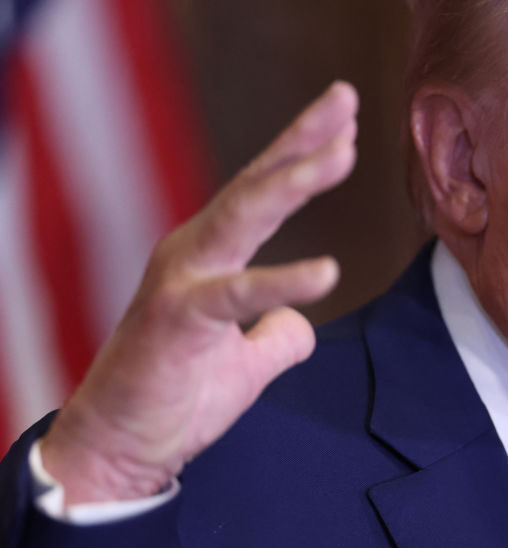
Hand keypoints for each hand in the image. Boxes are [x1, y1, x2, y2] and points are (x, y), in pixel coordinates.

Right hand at [39, 82, 358, 504]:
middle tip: (346, 99)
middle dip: (302, 140)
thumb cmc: (177, 397)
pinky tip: (329, 273)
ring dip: (294, 180)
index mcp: (211, 256)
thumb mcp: (247, 365)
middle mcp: (195, 253)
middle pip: (255, 183)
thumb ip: (277, 338)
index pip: (262, 191)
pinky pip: (237, 294)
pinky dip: (284, 282)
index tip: (345, 117)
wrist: (121, 448)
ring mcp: (182, 280)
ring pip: (243, 215)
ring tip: (344, 152)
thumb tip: (299, 327)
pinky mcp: (178, 318)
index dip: (301, 151)